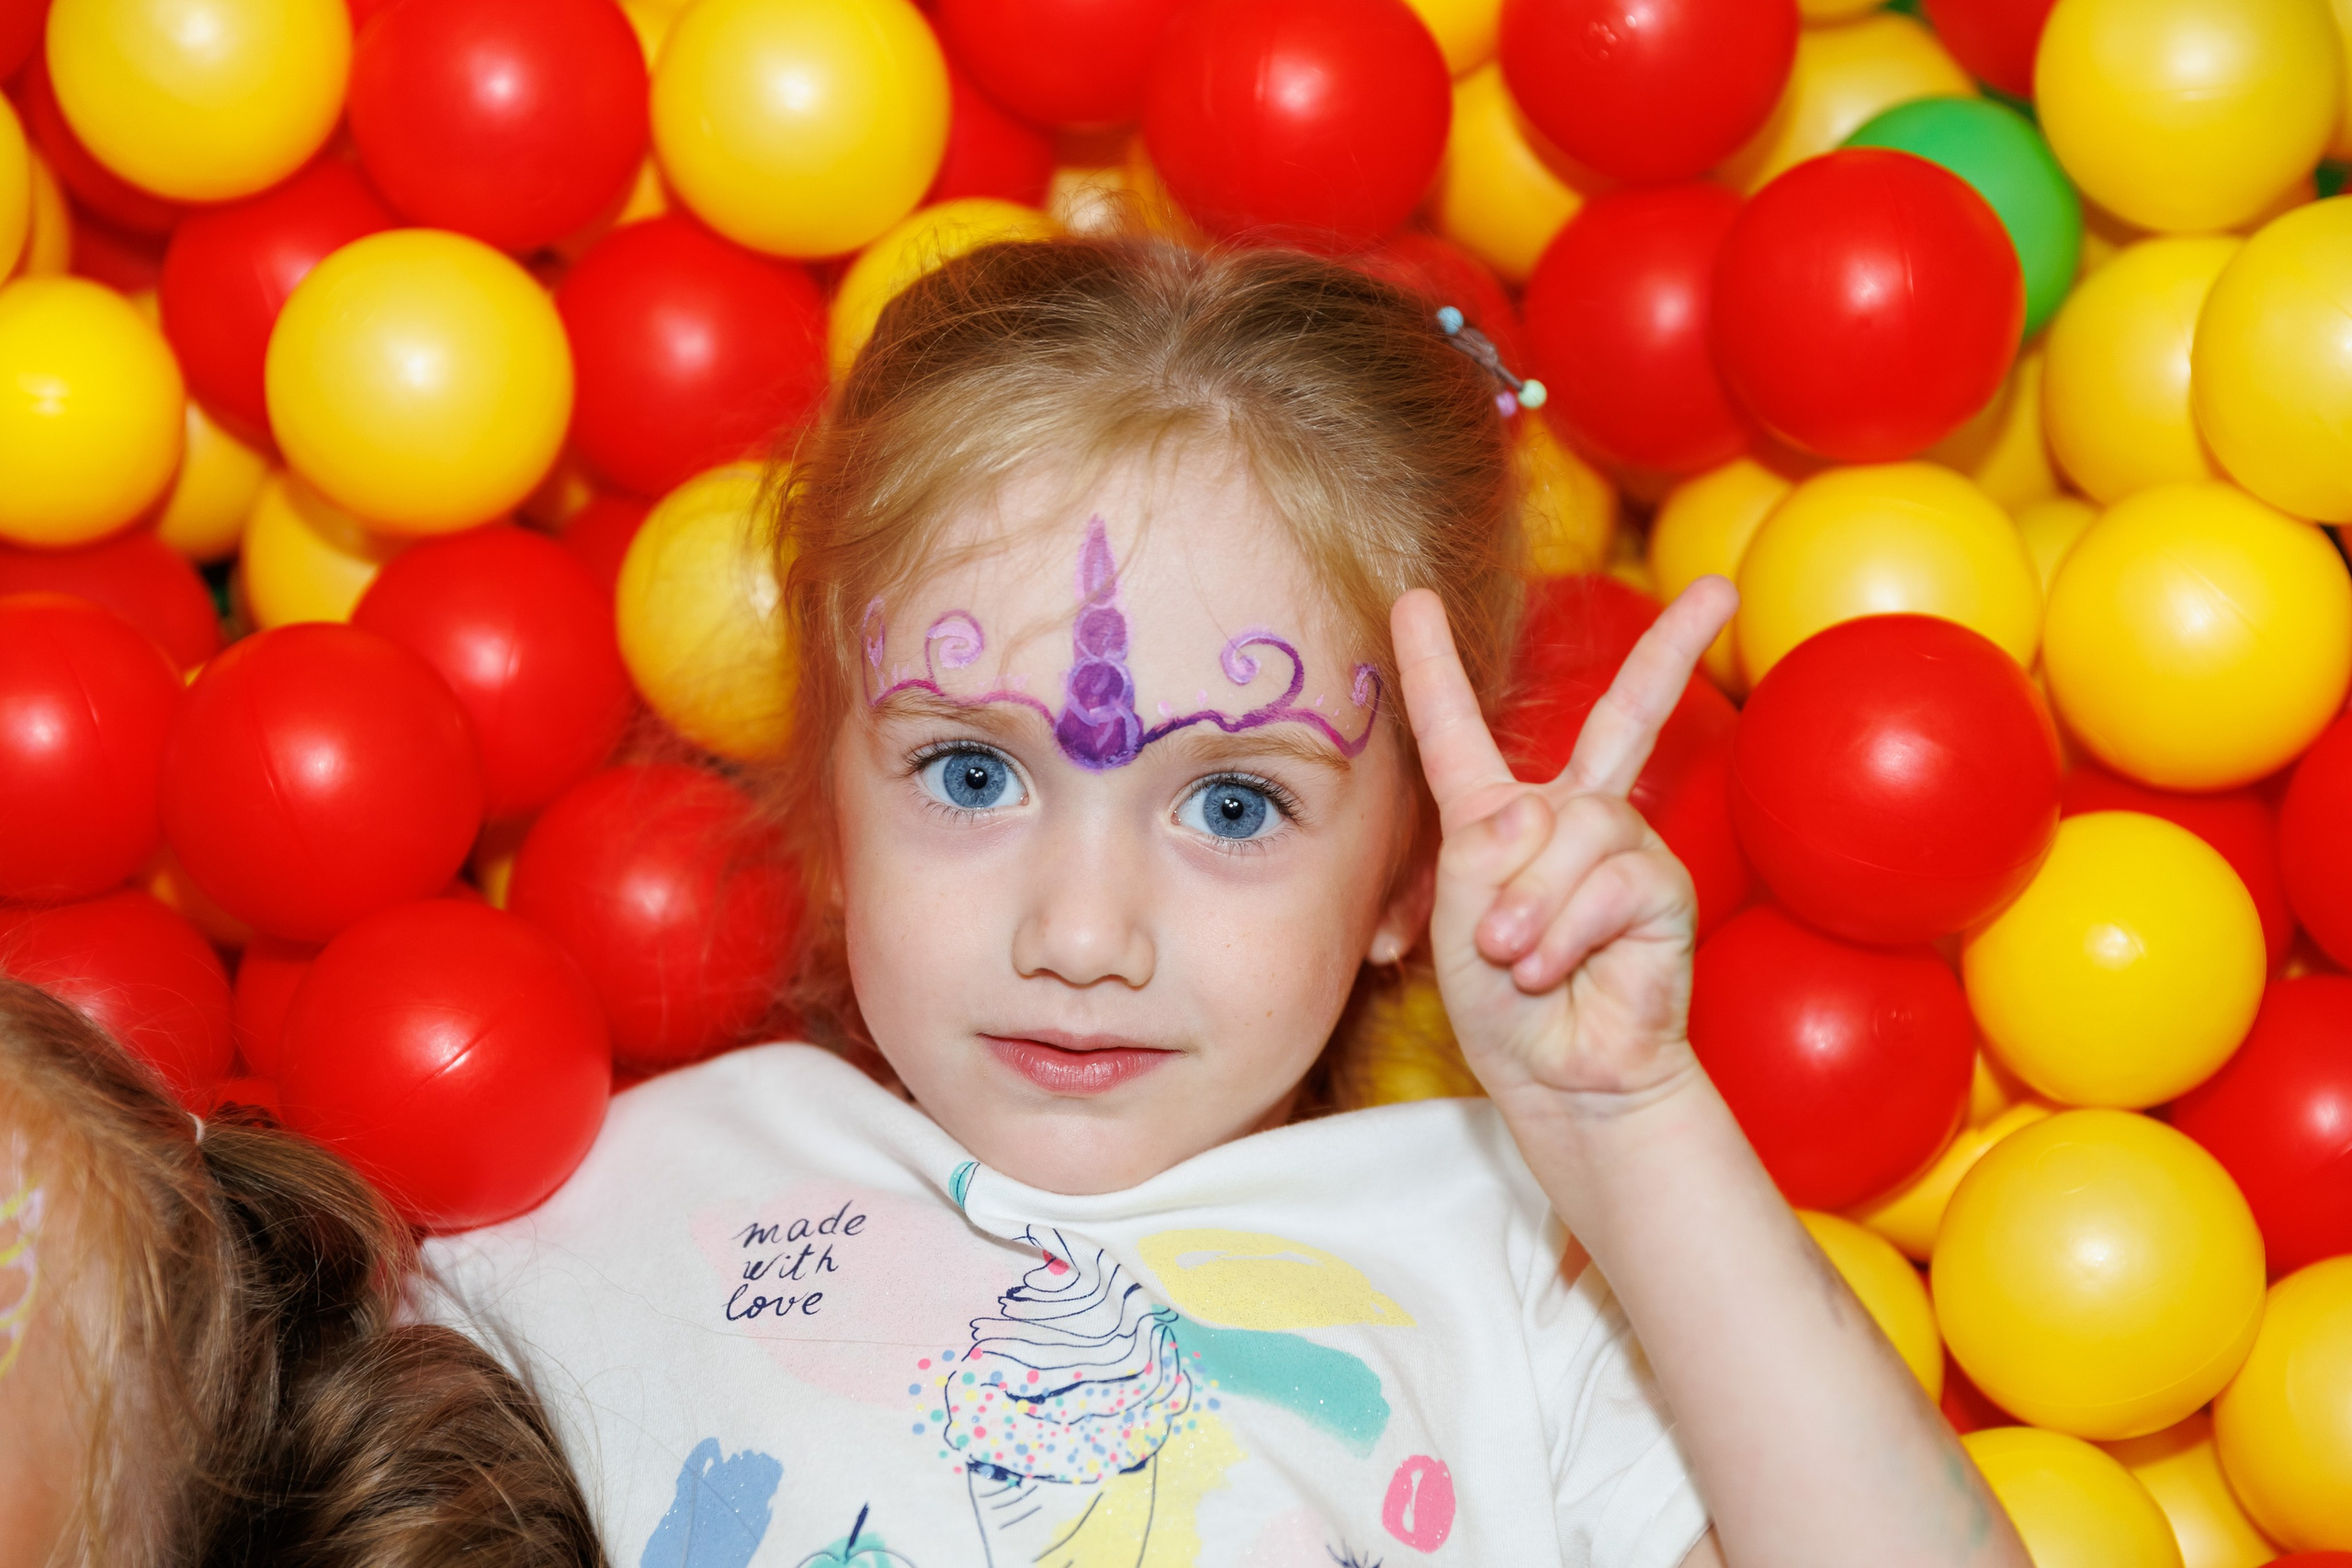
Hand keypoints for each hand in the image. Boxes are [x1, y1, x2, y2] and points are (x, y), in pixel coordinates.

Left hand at [1392, 578, 1738, 1109]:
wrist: (1558, 1076)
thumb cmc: (1503, 1003)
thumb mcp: (1458, 916)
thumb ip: (1483, 850)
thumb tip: (1544, 805)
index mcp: (1500, 816)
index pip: (1461, 730)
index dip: (1436, 665)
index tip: (1414, 599)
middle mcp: (1573, 815)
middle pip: (1630, 713)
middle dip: (1675, 648)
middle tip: (1721, 592)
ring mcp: (1626, 847)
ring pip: (1574, 827)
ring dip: (1528, 905)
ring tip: (1515, 959)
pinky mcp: (1662, 890)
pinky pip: (1610, 880)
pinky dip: (1565, 930)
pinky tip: (1551, 969)